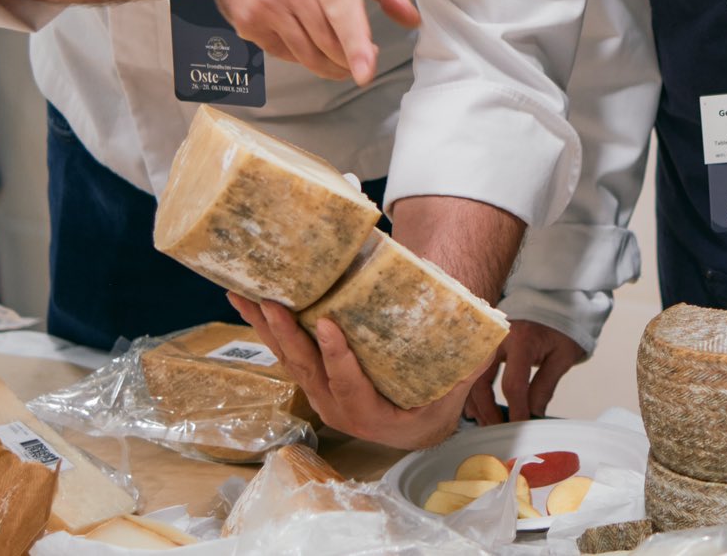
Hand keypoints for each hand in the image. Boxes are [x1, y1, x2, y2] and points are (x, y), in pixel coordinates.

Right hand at [201, 0, 420, 83]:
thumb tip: (411, 18)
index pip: (343, 11)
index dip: (356, 45)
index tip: (365, 70)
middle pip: (329, 42)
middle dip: (349, 58)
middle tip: (360, 59)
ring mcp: (267, 6)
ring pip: (308, 55)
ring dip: (329, 65)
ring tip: (339, 59)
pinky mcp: (249, 24)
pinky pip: (285, 54)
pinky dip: (300, 55)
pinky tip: (303, 39)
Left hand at [229, 292, 483, 449]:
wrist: (410, 431)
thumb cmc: (431, 410)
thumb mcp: (449, 396)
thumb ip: (463, 367)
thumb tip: (484, 328)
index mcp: (368, 412)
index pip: (348, 382)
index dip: (336, 354)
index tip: (326, 323)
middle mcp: (336, 405)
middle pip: (306, 368)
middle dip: (286, 333)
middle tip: (271, 301)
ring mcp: (319, 393)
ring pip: (288, 359)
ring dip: (264, 327)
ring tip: (242, 295)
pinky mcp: (311, 380)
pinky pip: (285, 354)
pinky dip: (265, 329)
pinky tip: (247, 303)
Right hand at [466, 319, 585, 425]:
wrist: (554, 298)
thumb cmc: (562, 325)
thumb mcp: (562, 356)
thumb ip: (545, 386)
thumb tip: (533, 416)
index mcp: (521, 340)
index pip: (513, 385)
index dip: (515, 411)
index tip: (518, 429)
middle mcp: (497, 338)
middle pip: (481, 383)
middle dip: (488, 412)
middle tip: (498, 431)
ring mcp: (487, 339)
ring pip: (470, 378)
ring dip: (476, 404)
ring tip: (488, 423)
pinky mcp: (484, 342)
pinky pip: (471, 370)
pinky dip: (472, 392)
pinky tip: (479, 408)